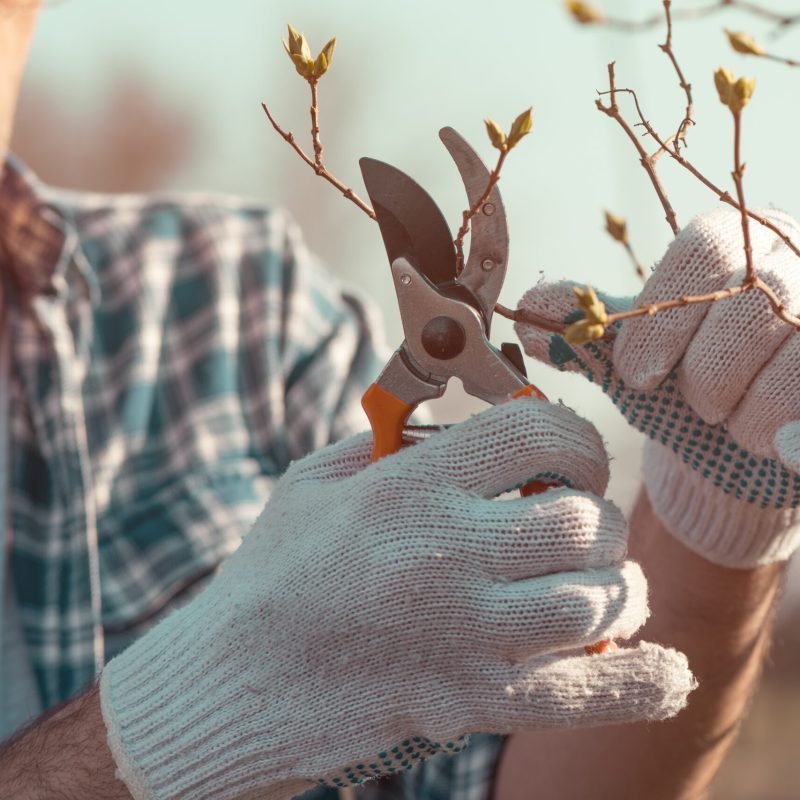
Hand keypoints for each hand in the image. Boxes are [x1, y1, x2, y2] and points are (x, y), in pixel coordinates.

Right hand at [99, 400, 692, 799]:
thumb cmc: (273, 570)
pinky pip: (586, 695)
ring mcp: (467, 633)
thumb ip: (391, 442)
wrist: (236, 681)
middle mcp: (448, 554)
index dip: (574, 435)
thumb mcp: (315, 481)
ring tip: (599, 579)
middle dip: (597, 514)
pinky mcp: (473, 701)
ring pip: (597, 598)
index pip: (534, 434)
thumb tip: (459, 423)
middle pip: (582, 519)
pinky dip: (640, 680)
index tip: (572, 455)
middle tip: (579, 521)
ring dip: (615, 584)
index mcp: (410, 489)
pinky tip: (663, 666)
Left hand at [516, 208, 799, 566]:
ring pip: (798, 349)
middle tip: (696, 405)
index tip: (636, 375)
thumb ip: (589, 335)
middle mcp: (798, 258)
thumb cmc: (688, 390)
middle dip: (707, 374)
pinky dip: (788, 434)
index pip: (706, 249)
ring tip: (736, 424)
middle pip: (752, 301)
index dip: (662, 320)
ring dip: (748, 411)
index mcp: (738, 241)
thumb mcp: (635, 361)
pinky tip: (778, 443)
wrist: (744, 446)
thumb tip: (528, 311)